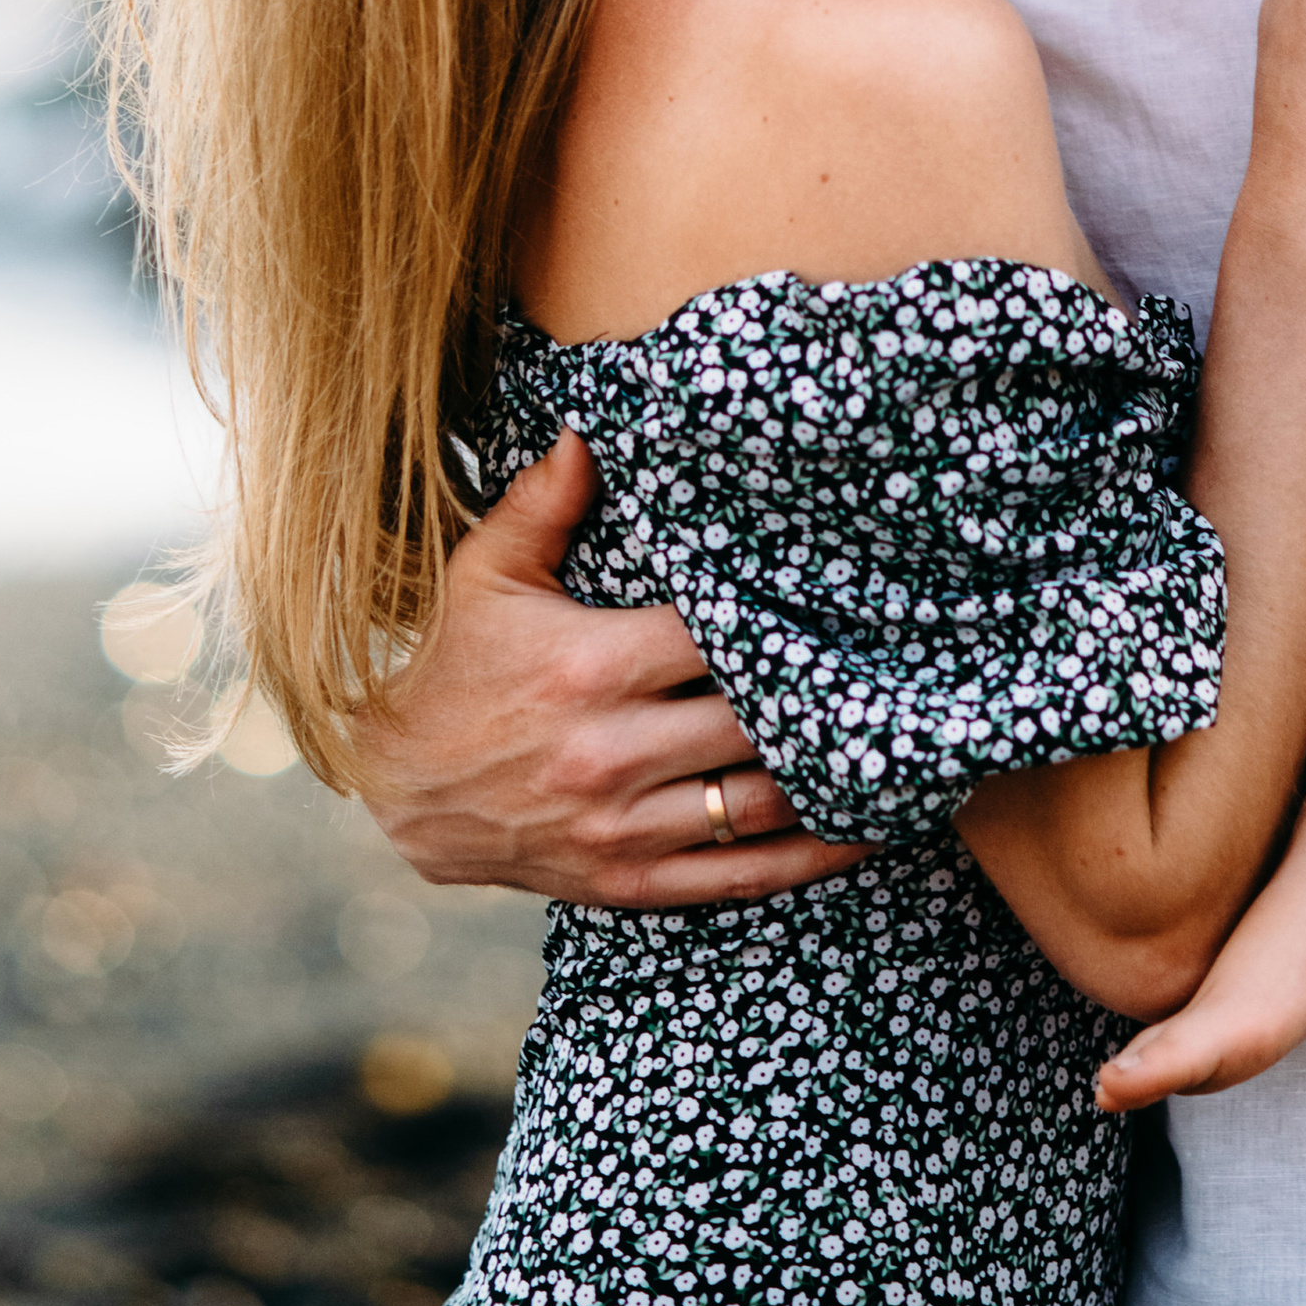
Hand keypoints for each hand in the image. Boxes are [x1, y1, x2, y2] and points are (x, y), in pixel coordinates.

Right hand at [355, 428, 869, 908]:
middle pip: (753, 720)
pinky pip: (739, 876)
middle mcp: (611, 750)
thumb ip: (545, 501)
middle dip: (827, 694)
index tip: (852, 600)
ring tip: (904, 743)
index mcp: (590, 666)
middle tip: (904, 666)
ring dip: (836, 776)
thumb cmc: (456, 666)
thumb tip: (588, 424)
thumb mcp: (486, 573)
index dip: (788, 619)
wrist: (400, 791)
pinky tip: (867, 829)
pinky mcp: (627, 880)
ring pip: (760, 802)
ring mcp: (622, 825)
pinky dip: (811, 857)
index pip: (717, 638)